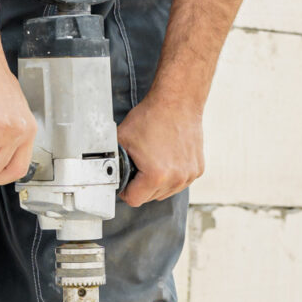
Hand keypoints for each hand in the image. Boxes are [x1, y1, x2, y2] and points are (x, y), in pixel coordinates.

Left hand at [116, 90, 204, 207]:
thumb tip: (105, 173)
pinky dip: (172, 175)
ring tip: (154, 159)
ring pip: (165, 192)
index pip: (134, 200)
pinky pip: (178, 182)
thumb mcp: (122, 139)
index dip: (126, 190)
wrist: (178, 100)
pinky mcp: (197, 170)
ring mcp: (188, 175)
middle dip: (141, 185)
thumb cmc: (152, 116)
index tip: (126, 180)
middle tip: (140, 164)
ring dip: (157, 182)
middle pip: (150, 197)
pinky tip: (168, 158)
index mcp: (156, 176)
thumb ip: (113, 161)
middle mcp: (176, 179)